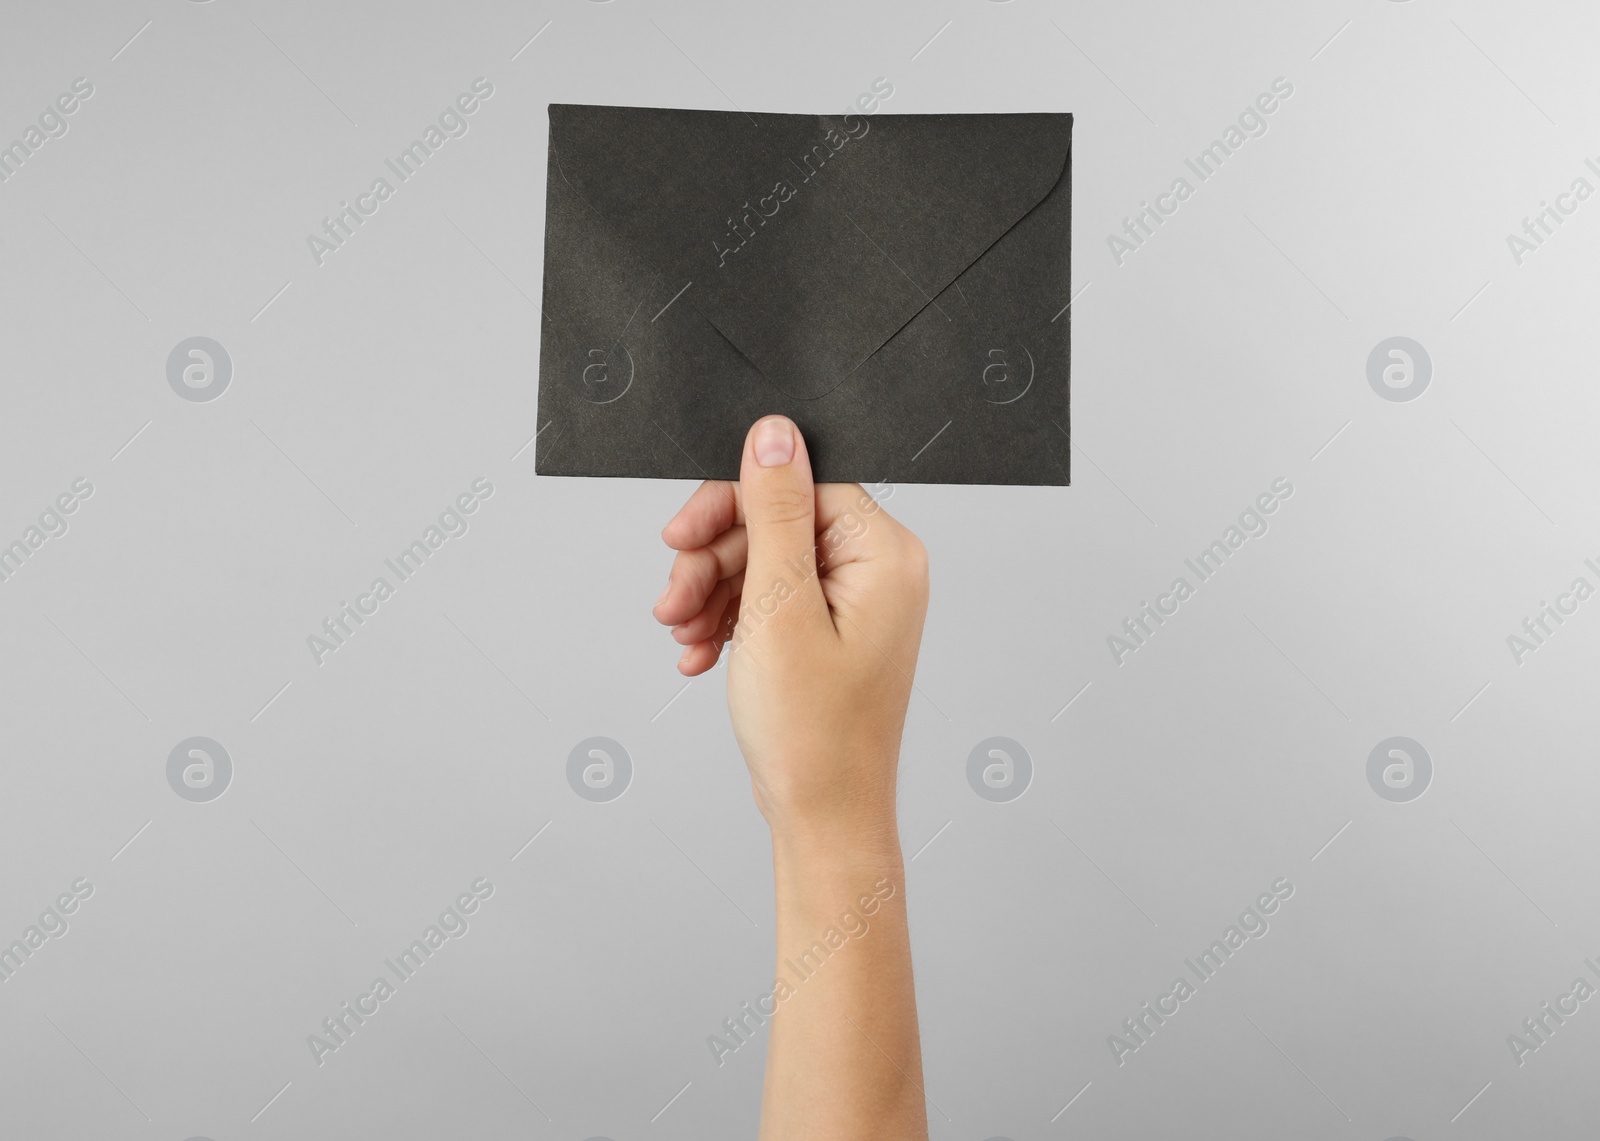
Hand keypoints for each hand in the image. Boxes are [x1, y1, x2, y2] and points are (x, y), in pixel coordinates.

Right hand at [652, 415, 929, 832]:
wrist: (822, 820)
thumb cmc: (814, 733)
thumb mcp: (780, 609)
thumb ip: (774, 514)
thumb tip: (773, 433)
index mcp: (884, 555)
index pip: (801, 484)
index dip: (732, 502)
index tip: (680, 534)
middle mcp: (878, 571)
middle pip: (775, 521)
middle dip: (712, 558)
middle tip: (670, 599)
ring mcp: (853, 603)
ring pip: (762, 561)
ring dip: (709, 592)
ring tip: (679, 635)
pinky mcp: (827, 631)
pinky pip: (767, 599)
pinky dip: (726, 620)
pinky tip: (696, 653)